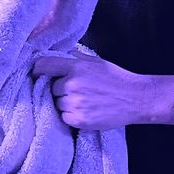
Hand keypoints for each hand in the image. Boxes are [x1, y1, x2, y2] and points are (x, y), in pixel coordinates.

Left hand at [31, 52, 165, 132]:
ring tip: (84, 101)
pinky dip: (71, 116)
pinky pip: (64, 117)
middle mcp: (72, 84)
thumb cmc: (117, 79)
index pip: (43, 65)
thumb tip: (59, 54)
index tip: (38, 74)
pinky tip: (85, 111)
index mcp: (76, 67)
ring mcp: (75, 103)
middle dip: (60, 89)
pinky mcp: (79, 119)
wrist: (136, 98)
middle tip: (77, 91)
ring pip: (57, 103)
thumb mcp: (96, 61)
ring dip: (66, 103)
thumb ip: (75, 57)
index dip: (38, 70)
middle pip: (51, 88)